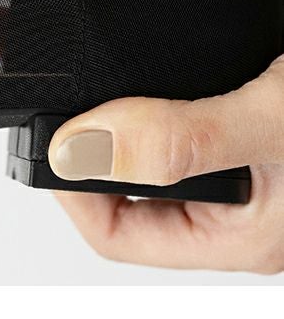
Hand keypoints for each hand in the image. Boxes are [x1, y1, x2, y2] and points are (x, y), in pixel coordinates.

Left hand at [48, 56, 283, 272]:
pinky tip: (151, 80)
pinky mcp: (242, 141)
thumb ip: (180, 140)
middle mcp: (235, 216)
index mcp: (238, 238)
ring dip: (121, 130)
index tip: (56, 137)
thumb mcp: (267, 122)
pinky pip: (177, 136)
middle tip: (70, 106)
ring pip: (149, 166)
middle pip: (125, 202)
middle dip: (90, 155)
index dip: (72, 190)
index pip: (118, 236)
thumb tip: (84, 149)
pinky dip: (153, 108)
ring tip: (102, 89)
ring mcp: (240, 180)